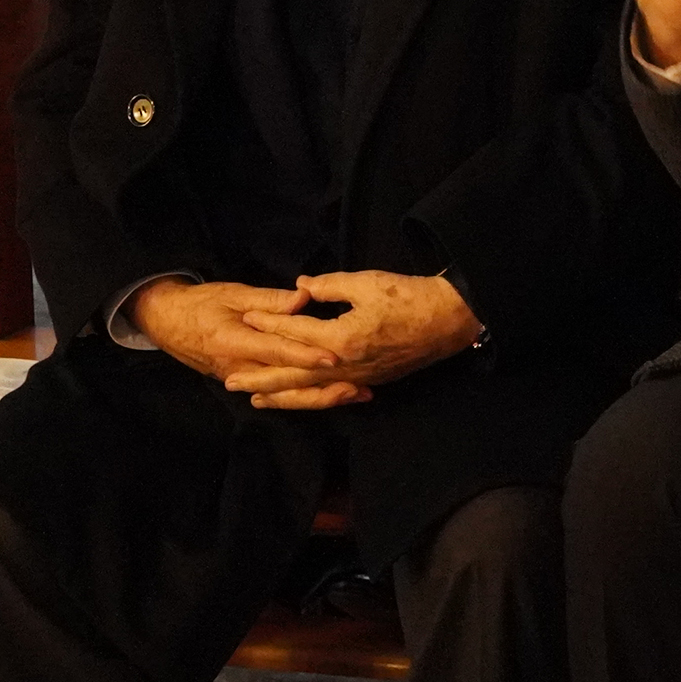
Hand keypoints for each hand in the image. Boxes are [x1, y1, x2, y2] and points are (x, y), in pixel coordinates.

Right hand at [130, 277, 352, 394]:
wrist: (167, 323)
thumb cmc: (201, 303)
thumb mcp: (233, 294)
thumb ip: (269, 300)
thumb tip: (303, 298)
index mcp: (235, 342)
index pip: (277, 352)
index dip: (306, 356)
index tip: (335, 358)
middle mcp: (240, 368)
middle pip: (286, 385)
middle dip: (324, 389)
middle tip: (359, 389)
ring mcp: (243, 380)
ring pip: (285, 396)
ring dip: (321, 398)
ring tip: (354, 394)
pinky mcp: (246, 383)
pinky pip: (278, 395)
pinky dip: (305, 397)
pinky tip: (331, 396)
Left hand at [227, 270, 485, 410]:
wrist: (450, 320)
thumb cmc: (410, 298)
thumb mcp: (368, 283)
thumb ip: (330, 286)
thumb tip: (302, 287)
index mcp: (340, 340)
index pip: (295, 334)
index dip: (268, 324)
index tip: (245, 320)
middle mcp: (344, 366)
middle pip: (292, 375)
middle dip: (260, 377)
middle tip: (230, 381)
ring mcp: (357, 378)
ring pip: (310, 392)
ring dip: (280, 395)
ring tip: (256, 398)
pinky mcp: (370, 381)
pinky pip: (330, 395)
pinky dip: (310, 399)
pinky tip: (300, 399)